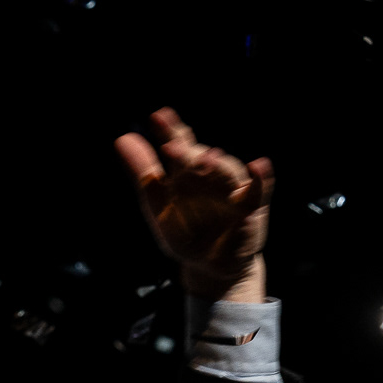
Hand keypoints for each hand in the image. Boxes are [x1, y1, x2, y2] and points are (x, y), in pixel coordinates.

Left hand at [114, 107, 273, 301]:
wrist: (207, 266)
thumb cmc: (185, 231)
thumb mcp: (157, 204)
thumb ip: (142, 172)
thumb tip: (122, 138)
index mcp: (187, 174)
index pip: (181, 146)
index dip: (171, 131)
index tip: (158, 116)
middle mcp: (210, 177)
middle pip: (202, 159)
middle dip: (189, 153)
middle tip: (172, 146)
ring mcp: (232, 191)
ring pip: (228, 172)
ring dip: (218, 166)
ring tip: (207, 157)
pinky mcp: (252, 209)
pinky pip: (259, 191)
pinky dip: (260, 179)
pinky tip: (257, 166)